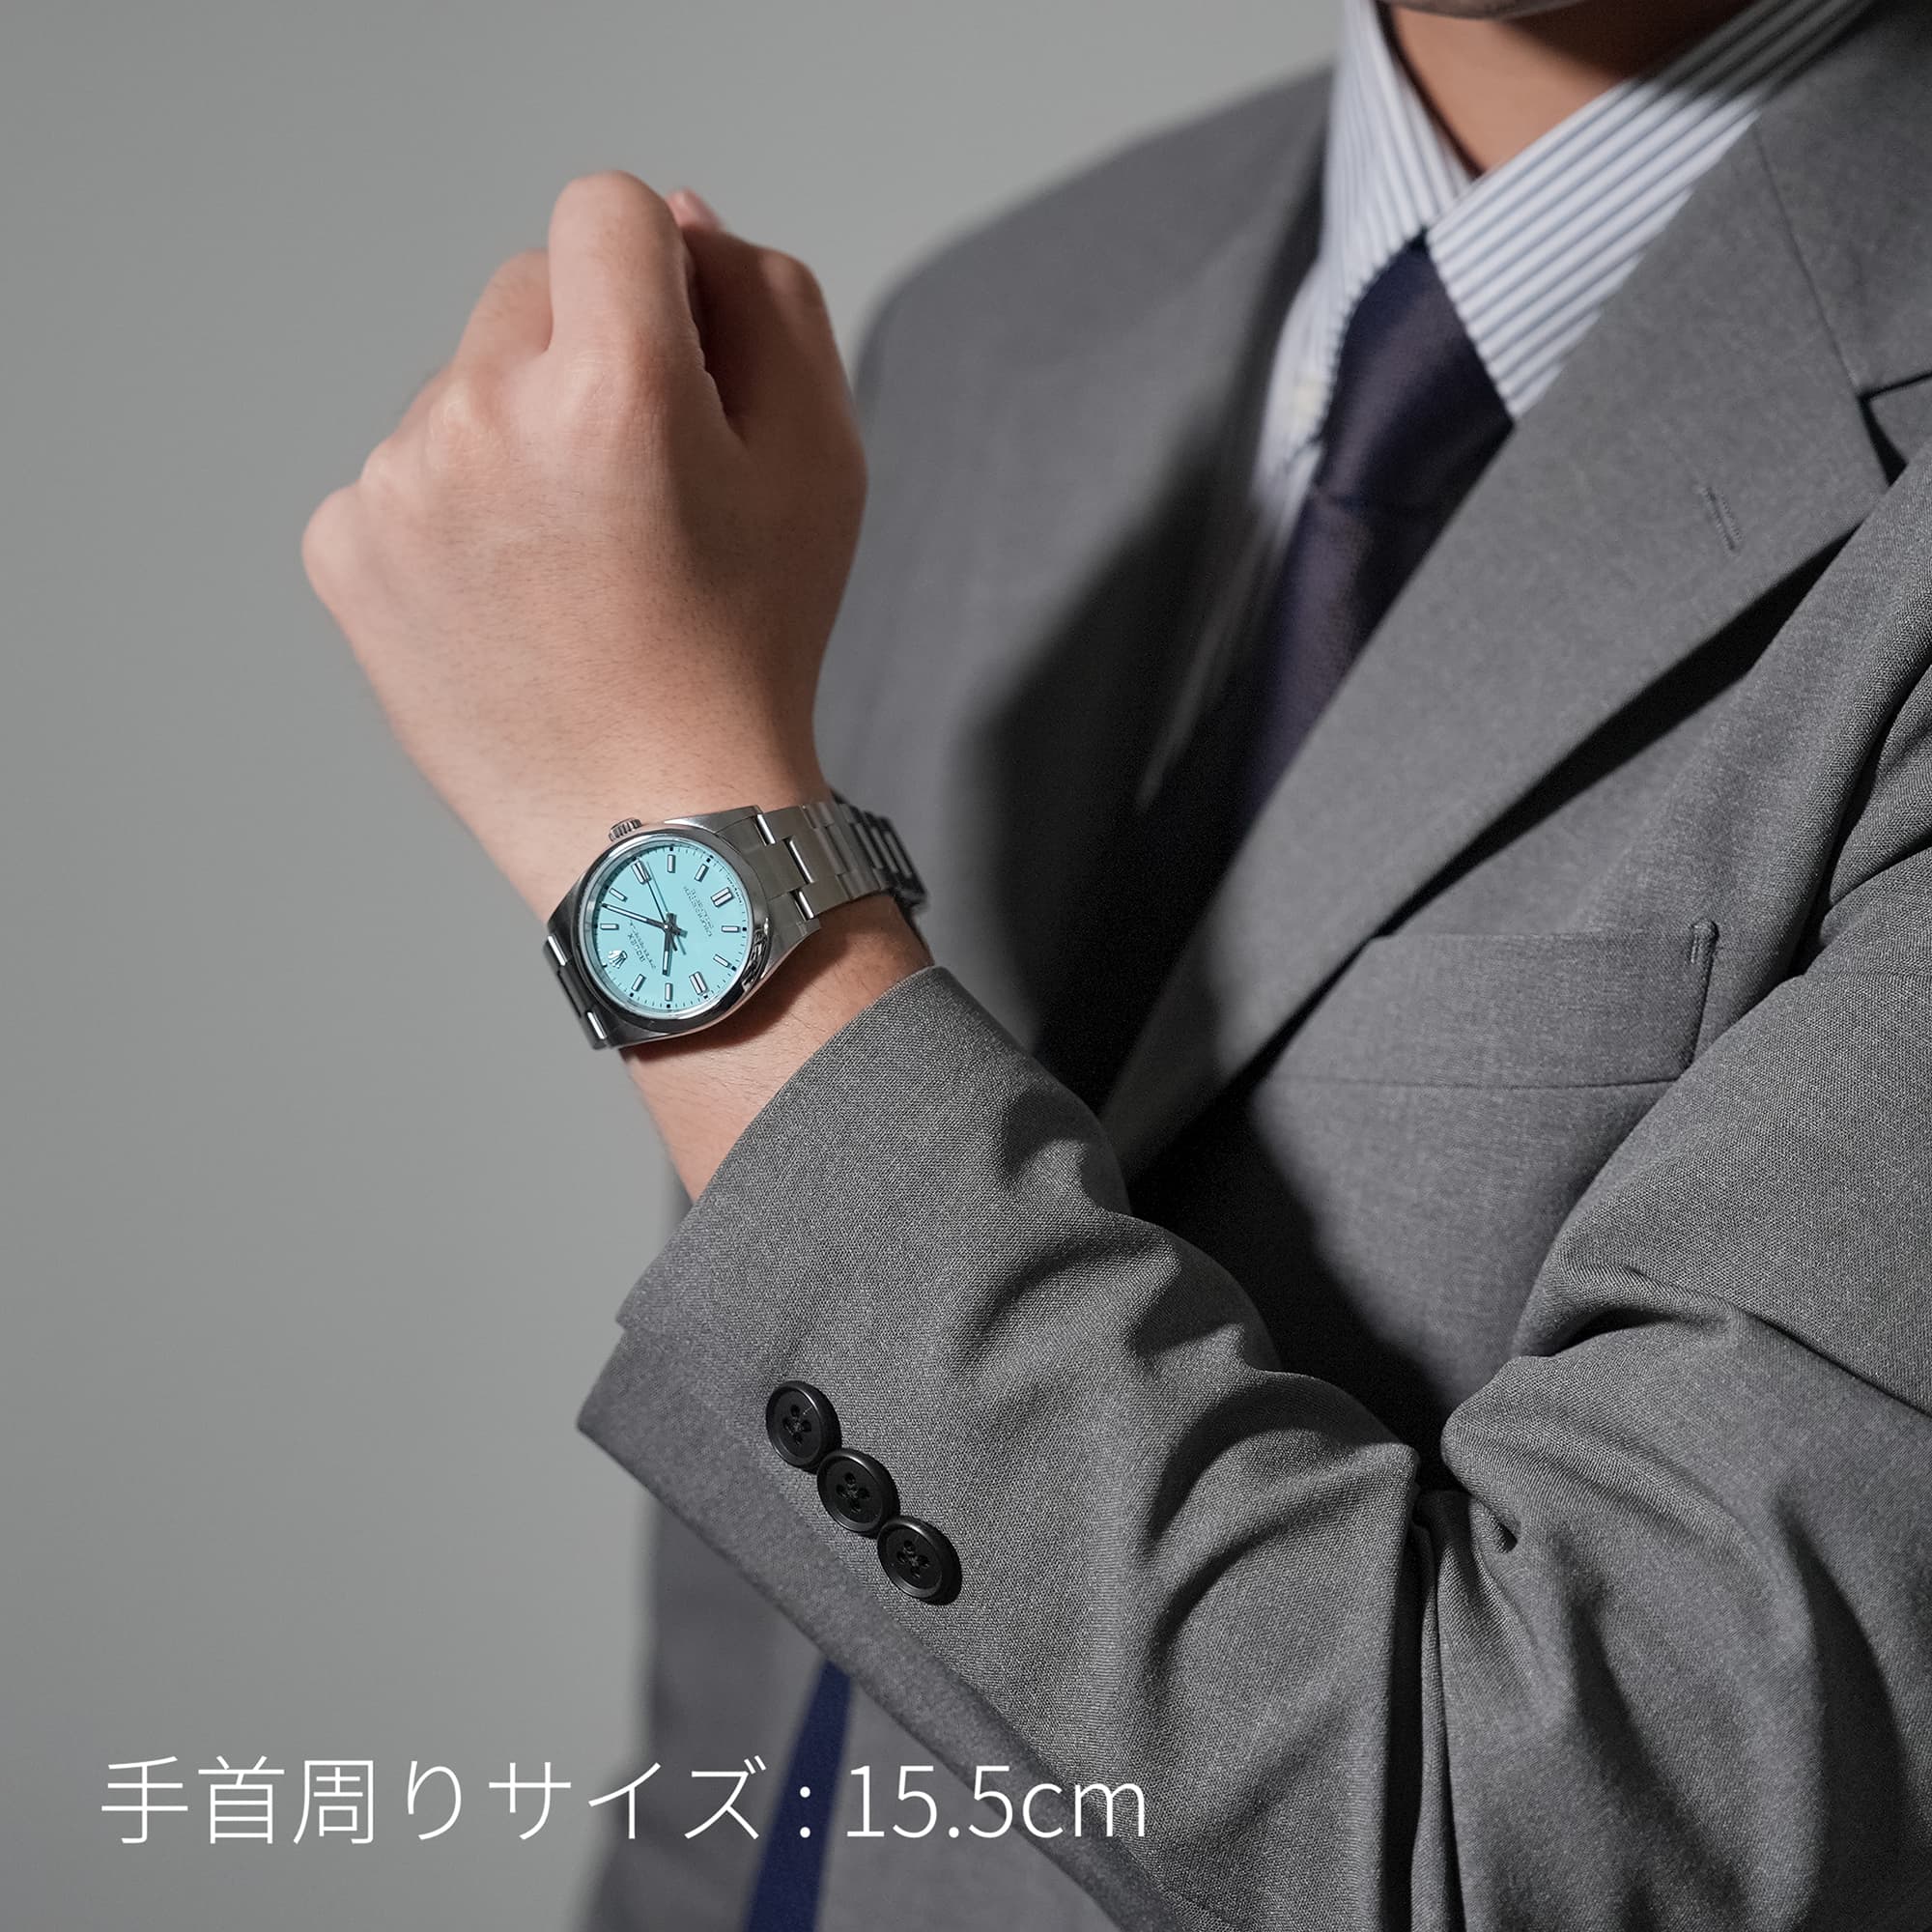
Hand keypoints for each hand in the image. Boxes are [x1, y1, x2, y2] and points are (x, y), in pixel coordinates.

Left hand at [302, 174, 864, 918]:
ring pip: (462, 384)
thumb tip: (672, 225)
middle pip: (527, 290)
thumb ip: (766, 301)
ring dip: (518, 437)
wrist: (659, 824)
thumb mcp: (821, 462)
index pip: (605, 211)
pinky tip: (516, 601)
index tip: (677, 362)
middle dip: (586, 357)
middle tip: (641, 494)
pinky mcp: (344, 550)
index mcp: (615, 385)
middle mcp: (485, 417)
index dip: (657, 276)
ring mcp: (398, 487)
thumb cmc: (753, 647)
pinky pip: (404, 472)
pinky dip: (458, 515)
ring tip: (579, 568)